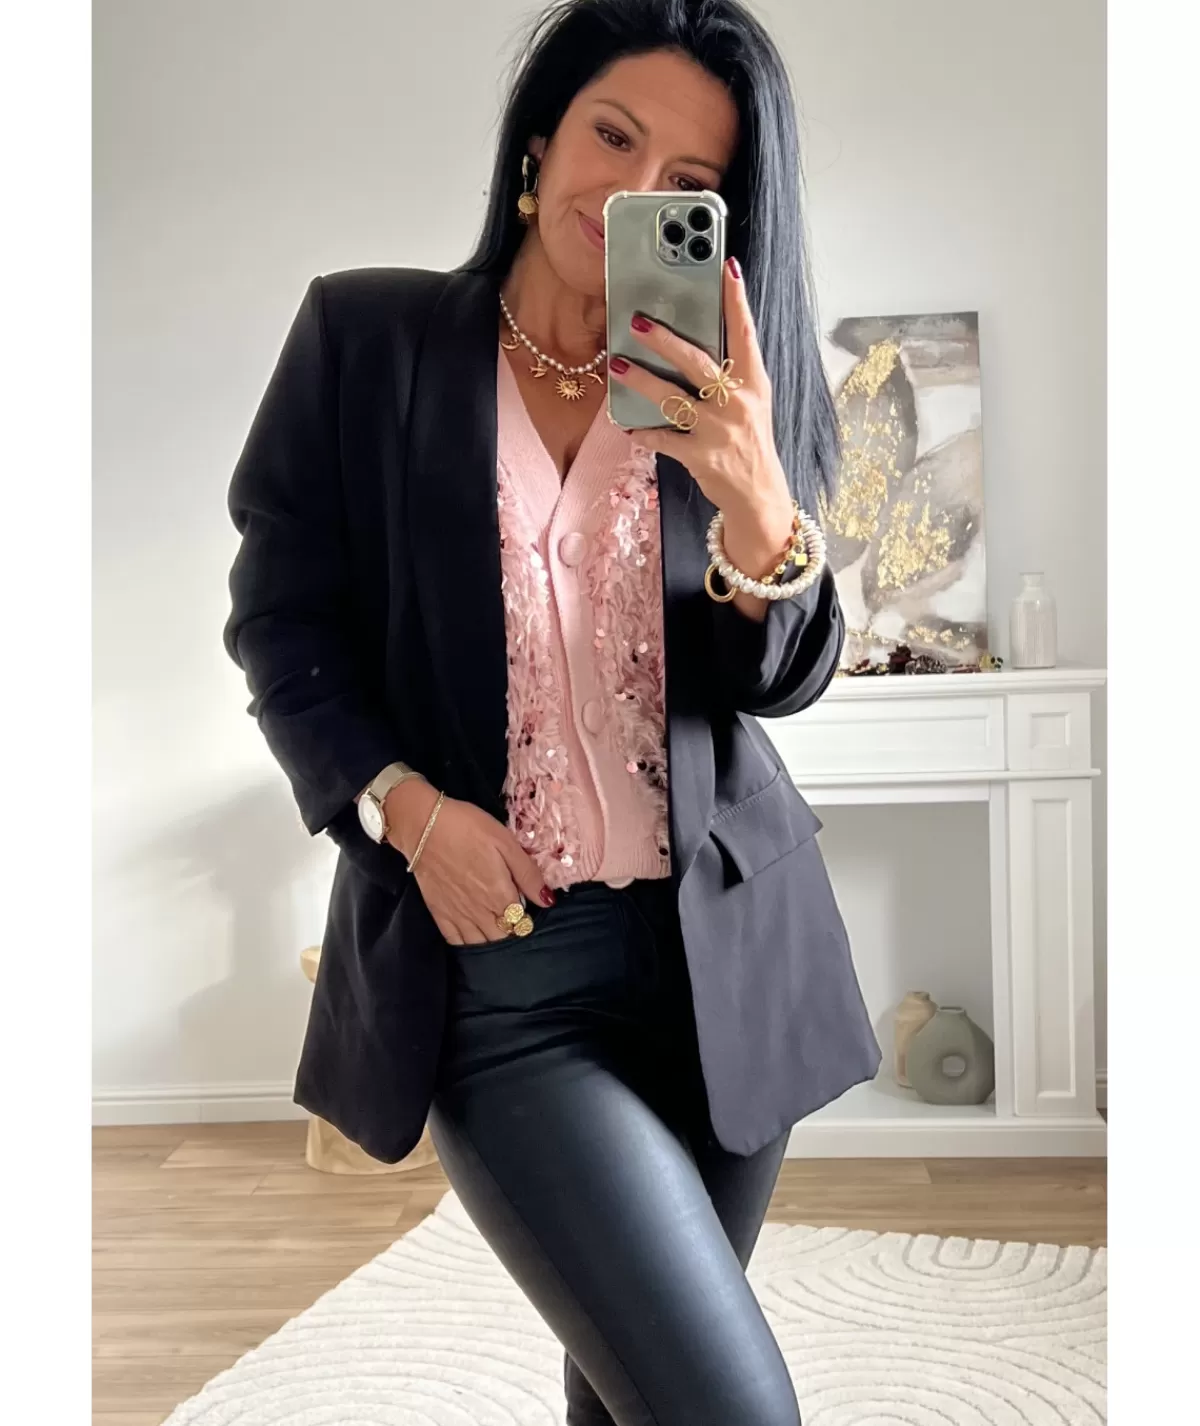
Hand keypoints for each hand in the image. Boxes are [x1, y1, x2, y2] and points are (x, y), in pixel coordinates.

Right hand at [385, 781, 552, 946]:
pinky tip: (474, 938)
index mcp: (500, 895)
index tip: (528, 909)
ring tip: (496, 929)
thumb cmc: (468, 828)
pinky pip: (456, 941)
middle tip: (513, 919)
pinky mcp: (439, 913)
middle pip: (503, 936)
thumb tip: (548, 900)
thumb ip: (528, 874)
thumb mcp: (506, 842)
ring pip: (481, 943)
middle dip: (512, 931)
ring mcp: (458, 915)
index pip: (522, 922)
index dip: (528, 918)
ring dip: (492, 940)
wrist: (423, 826)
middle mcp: (481, 912)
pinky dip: (468, 944)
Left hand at [608, 256, 796, 620]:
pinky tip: (627, 423)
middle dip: (665, 341)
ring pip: (672, 399)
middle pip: (698, 363)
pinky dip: (643, 431)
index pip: (747, 334)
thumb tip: (693, 344)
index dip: (737, 300)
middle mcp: (737, 403)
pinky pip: (663, 439)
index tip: (727, 268)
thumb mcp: (751, 404)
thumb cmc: (750, 442)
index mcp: (754, 383)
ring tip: (617, 365)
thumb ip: (731, 374)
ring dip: (641, 381)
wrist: (759, 495)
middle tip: (637, 322)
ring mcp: (718, 431)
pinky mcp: (700, 457)